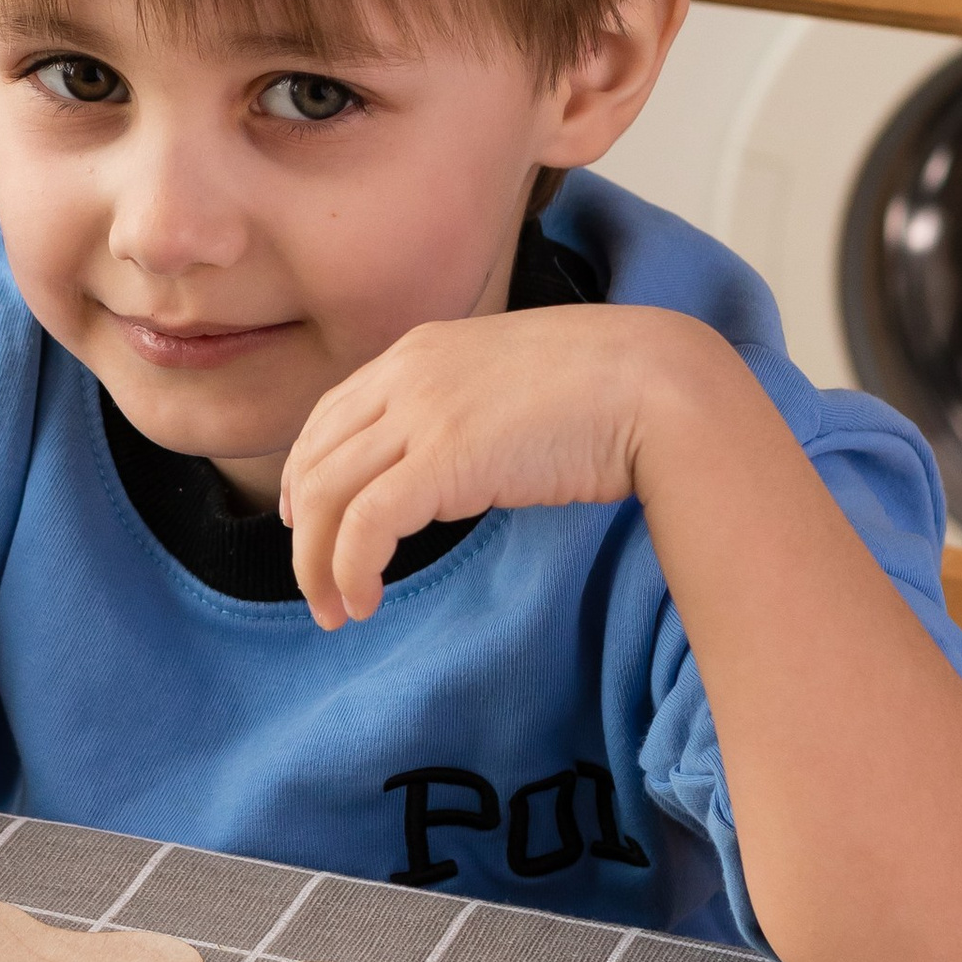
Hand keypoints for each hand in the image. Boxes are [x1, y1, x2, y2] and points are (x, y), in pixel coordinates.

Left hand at [280, 307, 691, 625]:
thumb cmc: (605, 390)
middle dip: (304, 532)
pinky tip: (365, 601)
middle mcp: (408, 373)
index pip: (330, 416)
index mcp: (420, 351)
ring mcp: (424, 412)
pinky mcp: (445, 458)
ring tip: (335, 611)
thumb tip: (448, 467)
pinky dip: (351, 568)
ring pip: (328, 494)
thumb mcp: (510, 385)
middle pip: (317, 459)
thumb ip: (464, 411)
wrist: (656, 383)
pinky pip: (366, 523)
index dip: (307, 476)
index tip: (308, 525)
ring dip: (318, 563)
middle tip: (317, 588)